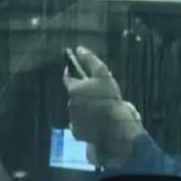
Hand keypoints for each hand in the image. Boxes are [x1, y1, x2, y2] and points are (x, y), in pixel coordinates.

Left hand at [63, 46, 144, 166]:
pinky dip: (86, 122)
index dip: (70, 71)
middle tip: (98, 92)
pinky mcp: (77, 132)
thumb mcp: (102, 74)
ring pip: (78, 109)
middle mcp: (69, 103)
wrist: (114, 126)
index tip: (72, 68)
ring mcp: (72, 119)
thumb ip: (91, 60)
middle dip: (83, 92)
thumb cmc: (109, 98)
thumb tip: (79, 49)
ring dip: (85, 107)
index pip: (67, 77)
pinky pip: (80, 124)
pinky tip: (96, 121)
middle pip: (75, 94)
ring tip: (100, 108)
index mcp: (74, 89)